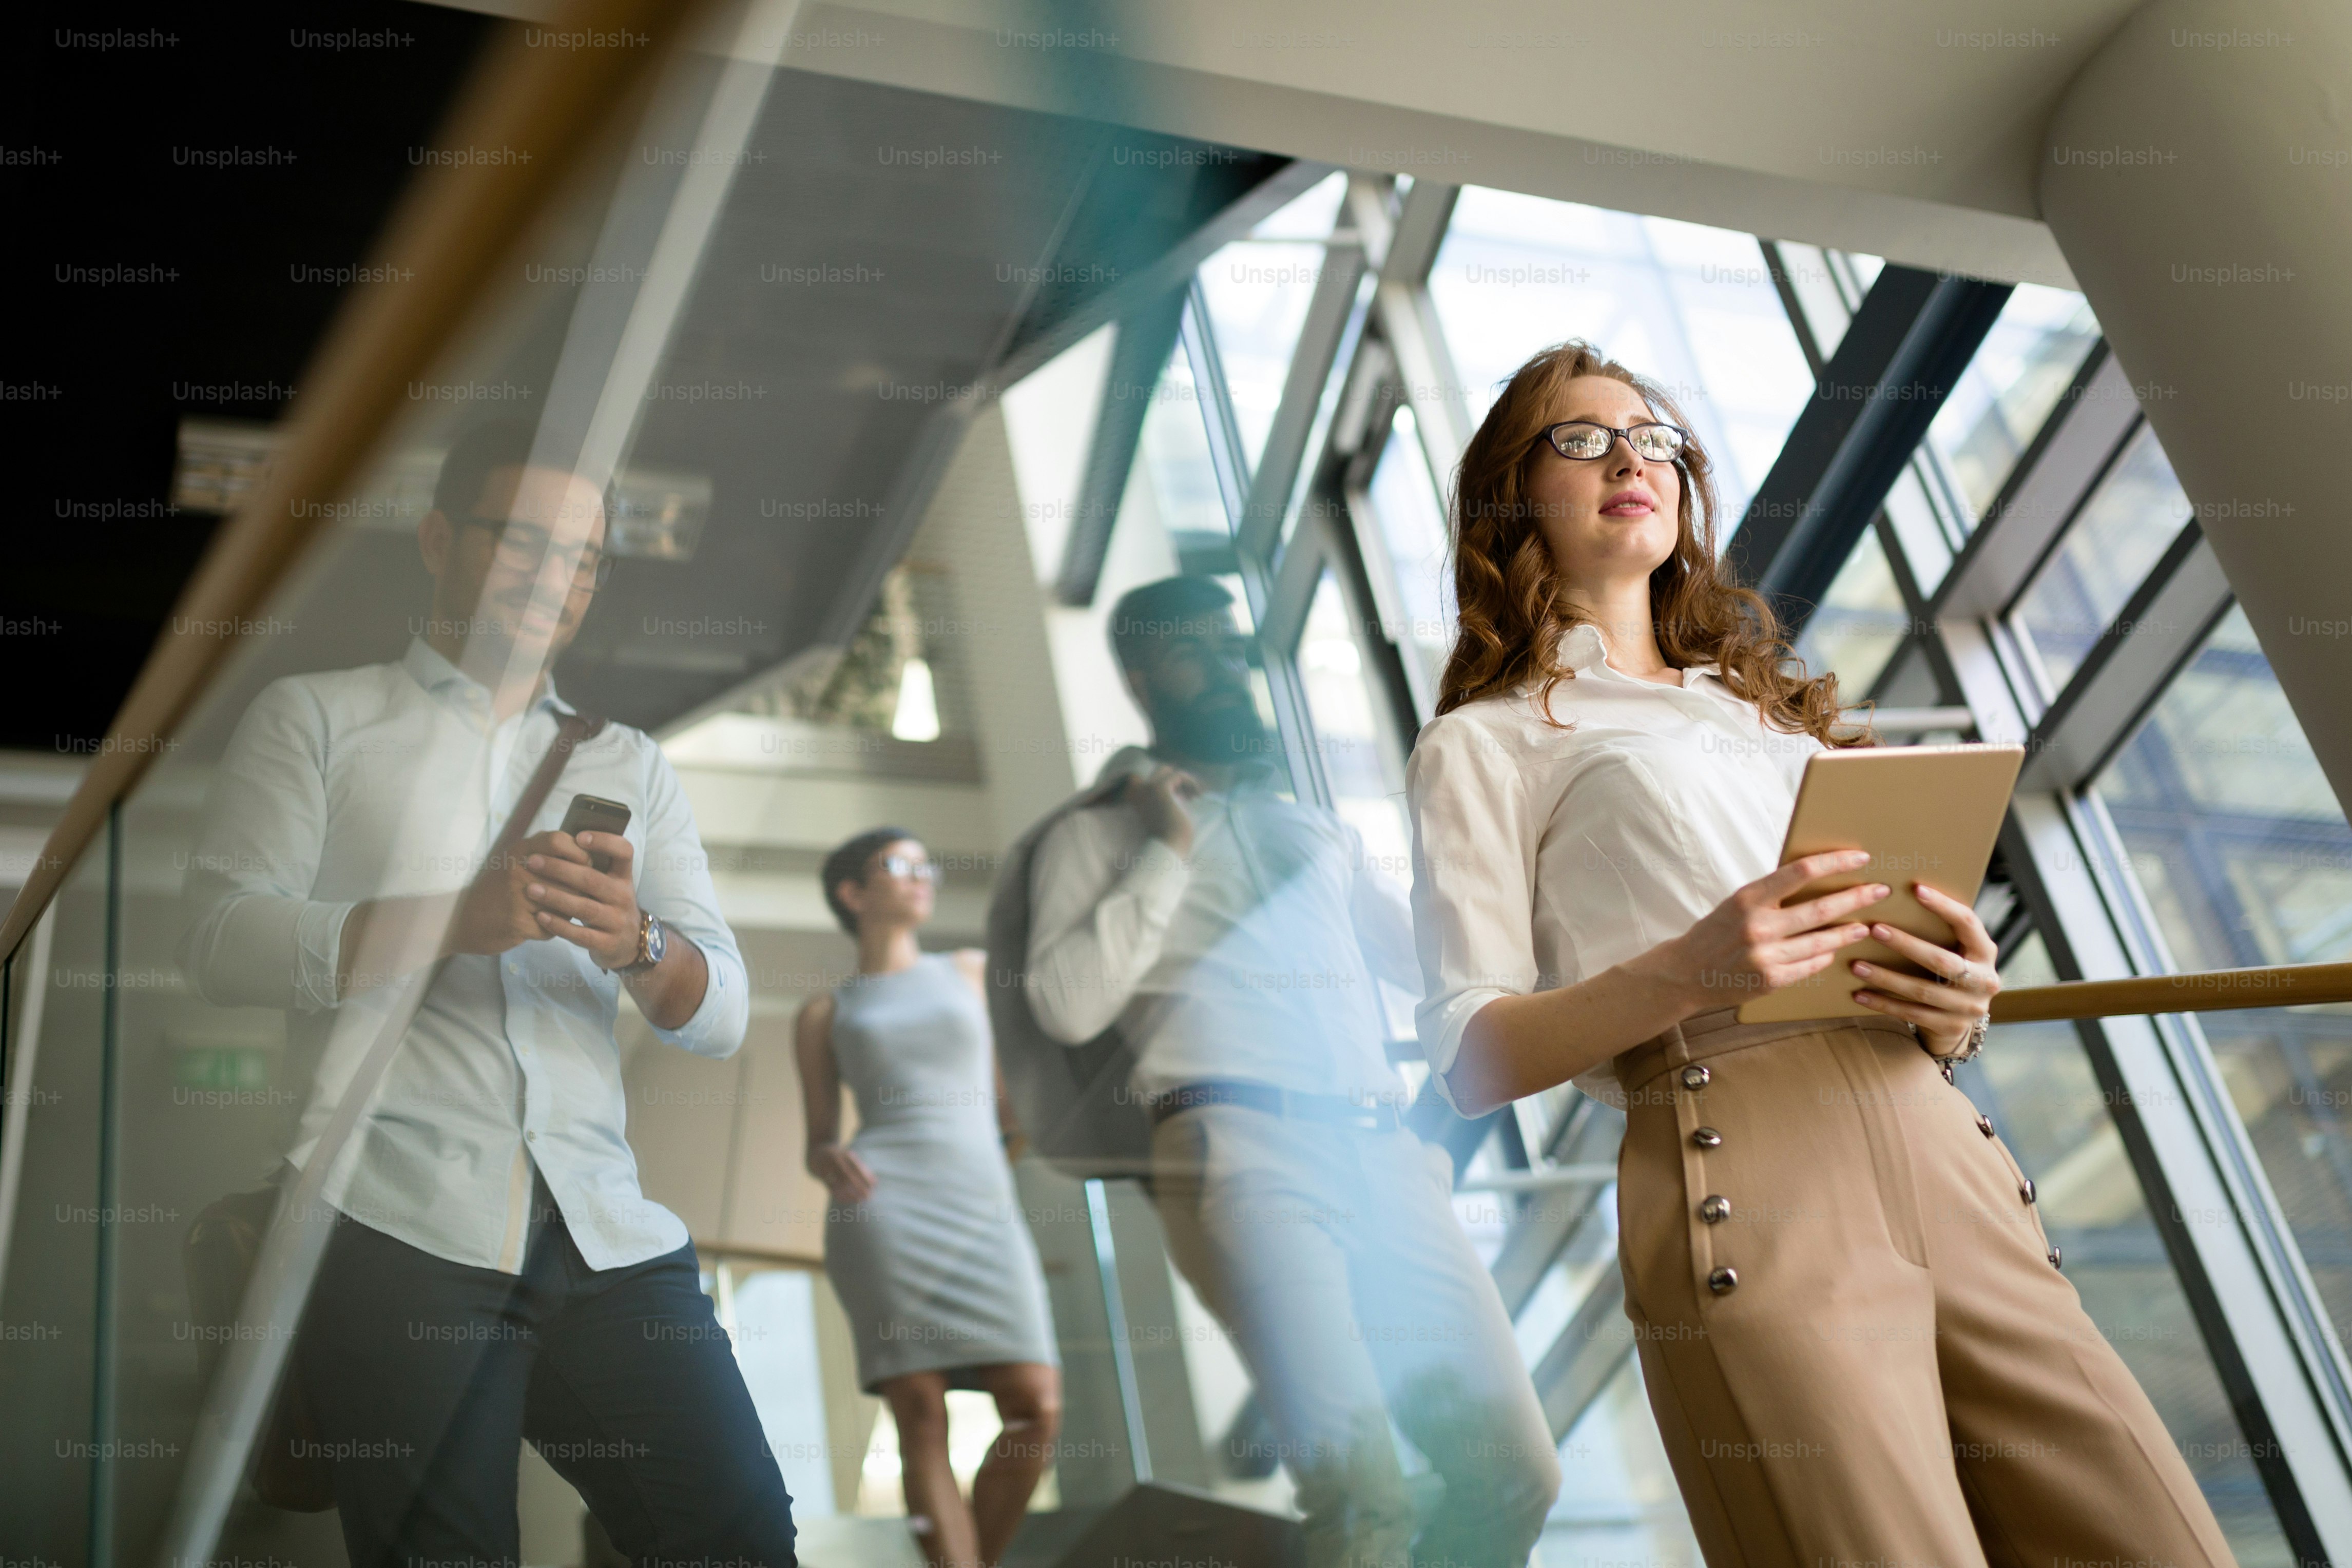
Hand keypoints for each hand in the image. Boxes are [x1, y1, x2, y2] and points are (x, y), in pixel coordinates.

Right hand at [444, 828, 578, 956]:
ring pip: (565, 903)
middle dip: (579, 890)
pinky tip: (538, 927)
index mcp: (519, 851)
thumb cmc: (498, 892)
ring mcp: (517, 896)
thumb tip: (586, 852)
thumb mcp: (517, 863)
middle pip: (569, 876)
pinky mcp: (518, 922)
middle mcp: (518, 869)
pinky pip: (551, 927)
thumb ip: (546, 854)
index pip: (559, 841)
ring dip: (566, 912)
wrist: (463, 921)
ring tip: (557, 913)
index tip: (586, 866)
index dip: (579, 854)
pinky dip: (549, 931)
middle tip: (578, 896)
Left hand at [522, 830, 643, 971]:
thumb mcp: (609, 884)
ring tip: (530, 889)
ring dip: (555, 897)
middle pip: (593, 880)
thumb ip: (593, 867)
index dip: (604, 842)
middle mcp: (623, 896)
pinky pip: (580, 935)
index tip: (579, 837)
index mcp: (624, 876)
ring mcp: (617, 921)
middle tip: (532, 861)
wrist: (628, 943)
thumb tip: (562, 840)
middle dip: (560, 869)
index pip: (624, 851)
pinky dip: (559, 925)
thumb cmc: (608, 904)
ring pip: (584, 908)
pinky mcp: (607, 943)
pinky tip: (540, 916)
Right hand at [809, 1143, 875, 1203]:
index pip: (858, 1167)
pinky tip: (847, 1200)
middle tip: (868, 1196)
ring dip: (850, 1193)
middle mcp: (836, 1160)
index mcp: (846, 1155)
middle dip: (859, 1187)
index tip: (874, 1186)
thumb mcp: (849, 1158)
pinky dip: (840, 1195)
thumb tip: (875, 1183)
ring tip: (859, 1200)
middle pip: (849, 1175)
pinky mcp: (819, 1174)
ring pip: (839, 1183)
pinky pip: (830, 1187)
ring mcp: (826, 1166)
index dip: (866, 1177)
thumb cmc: (838, 1156)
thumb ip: (861, 1169)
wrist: (817, 1149)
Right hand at [1126, 764, 1201, 853]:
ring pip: (1169, 770)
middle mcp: (1140, 792)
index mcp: (1139, 801)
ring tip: (1197, 794)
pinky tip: (1198, 795)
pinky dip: (1190, 782)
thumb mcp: (1168, 819)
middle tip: (1191, 793)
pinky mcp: (1160, 788)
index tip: (1185, 797)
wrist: (1168, 847)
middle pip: (1160, 771)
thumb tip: (1182, 794)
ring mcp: (1148, 788)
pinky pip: (1178, 775)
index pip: (1153, 782)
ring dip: (1185, 780)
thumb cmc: (1171, 839)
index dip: (1172, 785)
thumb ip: (1170, 805)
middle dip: (1177, 778)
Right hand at [1644, 850, 1889, 1012]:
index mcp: (1748, 898)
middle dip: (1857, 897)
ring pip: (1823, 941)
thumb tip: (1817, 877)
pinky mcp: (1771, 980)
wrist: (1686, 972)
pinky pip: (1811, 965)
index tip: (1860, 857)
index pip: (1800, 872)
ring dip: (1849, 932)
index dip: (1835, 862)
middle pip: (1821, 908)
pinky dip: (1825, 956)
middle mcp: (1757, 925)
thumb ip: (1771, 894)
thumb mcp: (1737, 903)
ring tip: (1865, 926)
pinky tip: (1834, 950)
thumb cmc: (1716, 931)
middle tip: (1879, 890)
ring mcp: (1765, 955)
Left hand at [1850, 882, 1999, 1056]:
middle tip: (1874, 929)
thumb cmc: (1949, 970)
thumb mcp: (1955, 950)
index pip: (1968, 923)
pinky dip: (1883, 1003)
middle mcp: (1984, 980)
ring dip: (1886, 977)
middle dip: (1906, 944)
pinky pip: (1912, 1014)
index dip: (1944, 906)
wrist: (1960, 1018)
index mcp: (1985, 952)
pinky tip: (1859, 994)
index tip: (1915, 888)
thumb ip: (1938, 931)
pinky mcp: (1951, 1027)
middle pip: (1942, 961)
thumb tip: (1893, 897)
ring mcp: (1969, 1007)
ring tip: (1856, 965)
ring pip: (1922, 990)